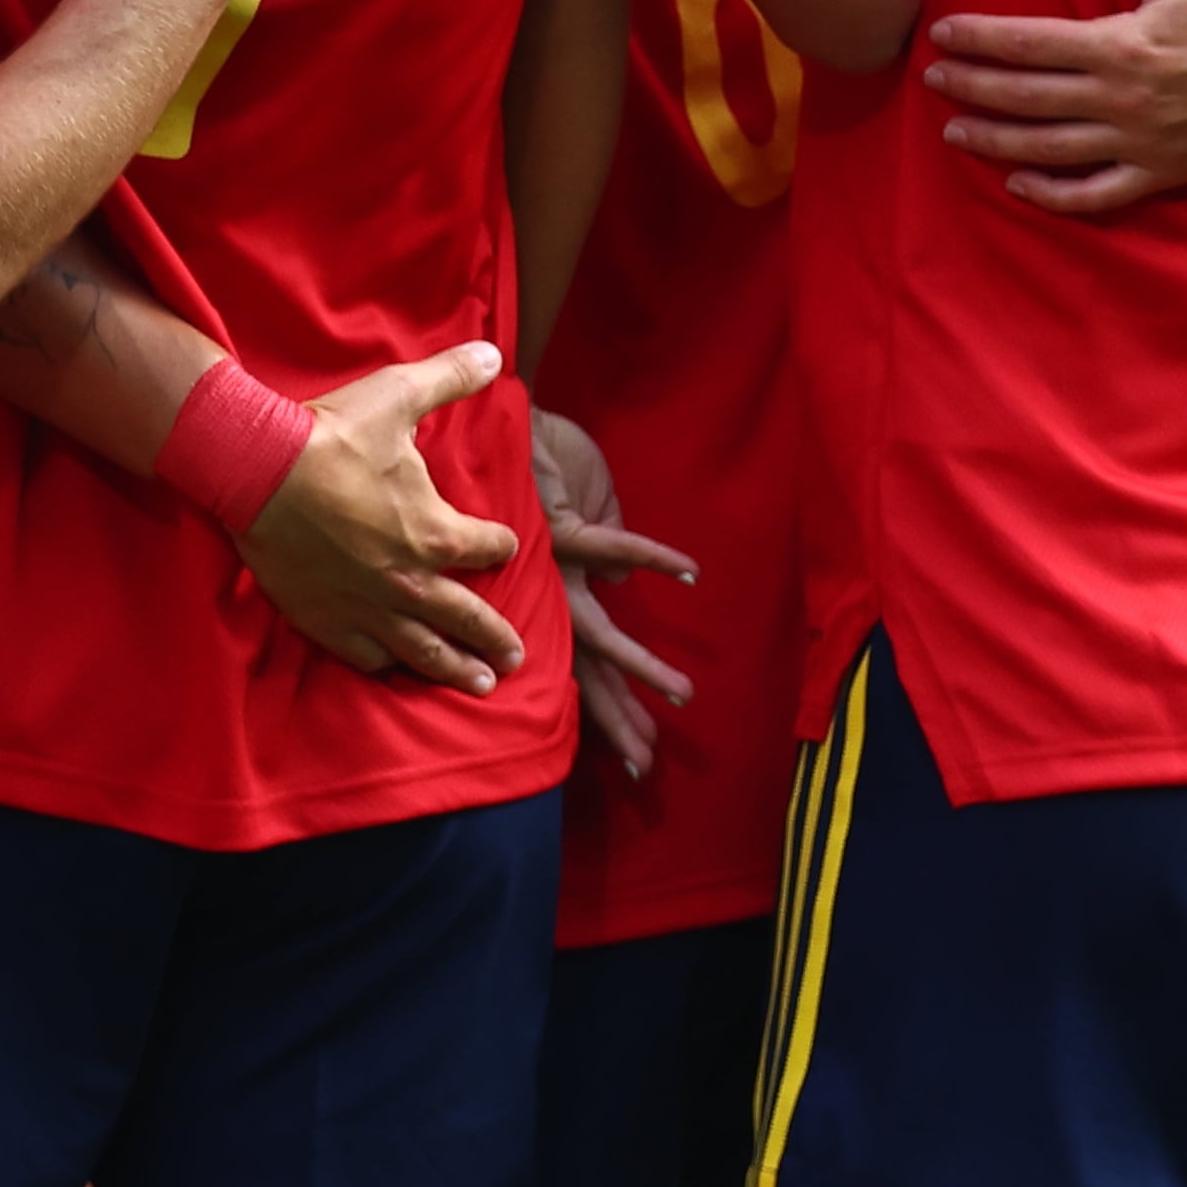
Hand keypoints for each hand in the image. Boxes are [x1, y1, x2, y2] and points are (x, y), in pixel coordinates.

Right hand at [238, 343, 526, 691]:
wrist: (256, 470)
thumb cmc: (330, 434)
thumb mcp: (398, 396)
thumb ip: (452, 378)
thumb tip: (495, 354)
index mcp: (436, 533)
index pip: (487, 547)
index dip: (500, 545)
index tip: (503, 546)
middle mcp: (411, 582)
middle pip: (467, 618)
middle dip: (495, 638)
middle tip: (514, 658)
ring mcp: (368, 608)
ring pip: (424, 651)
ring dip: (456, 669)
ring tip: (480, 684)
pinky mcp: (327, 621)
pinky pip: (366, 656)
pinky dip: (387, 664)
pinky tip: (397, 668)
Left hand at [533, 406, 695, 777]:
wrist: (498, 425)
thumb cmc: (529, 467)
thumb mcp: (568, 516)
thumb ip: (597, 553)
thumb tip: (621, 584)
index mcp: (547, 598)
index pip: (580, 666)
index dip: (606, 710)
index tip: (632, 758)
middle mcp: (547, 594)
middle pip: (586, 668)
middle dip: (617, 715)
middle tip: (646, 761)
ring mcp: (554, 566)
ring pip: (596, 628)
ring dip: (638, 662)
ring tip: (679, 693)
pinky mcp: (563, 527)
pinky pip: (612, 546)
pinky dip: (651, 558)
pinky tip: (688, 574)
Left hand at [918, 0, 1186, 214]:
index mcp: (1124, 46)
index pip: (1032, 46)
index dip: (981, 42)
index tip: (942, 36)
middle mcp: (1125, 101)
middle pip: (1028, 100)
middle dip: (973, 89)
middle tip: (931, 80)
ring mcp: (1144, 143)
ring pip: (1051, 150)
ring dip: (997, 141)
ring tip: (955, 131)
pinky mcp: (1166, 173)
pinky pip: (1098, 193)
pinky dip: (1054, 195)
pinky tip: (1019, 184)